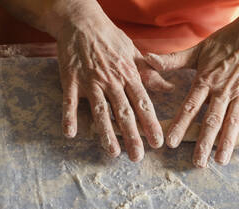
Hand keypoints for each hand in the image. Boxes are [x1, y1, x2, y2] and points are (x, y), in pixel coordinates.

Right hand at [56, 11, 173, 160]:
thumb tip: (169, 87)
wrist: (82, 22)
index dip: (150, 124)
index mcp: (128, 74)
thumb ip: (150, 73)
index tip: (157, 142)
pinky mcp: (71, 81)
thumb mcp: (134, 52)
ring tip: (113, 152)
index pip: (143, 103)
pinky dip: (69, 117)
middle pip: (124, 112)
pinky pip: (70, 102)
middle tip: (137, 157)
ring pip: (100, 111)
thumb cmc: (109, 37)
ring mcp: (90, 81)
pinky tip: (70, 133)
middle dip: (132, 136)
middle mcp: (111, 80)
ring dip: (106, 133)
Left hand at [146, 12, 238, 166]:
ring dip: (226, 142)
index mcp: (205, 80)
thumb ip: (172, 60)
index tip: (170, 143)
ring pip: (233, 121)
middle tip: (197, 163)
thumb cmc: (225, 41)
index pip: (189, 107)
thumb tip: (147, 59)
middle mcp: (223, 90)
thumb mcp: (197, 50)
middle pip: (212, 120)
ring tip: (220, 161)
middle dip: (204, 143)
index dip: (179, 125)